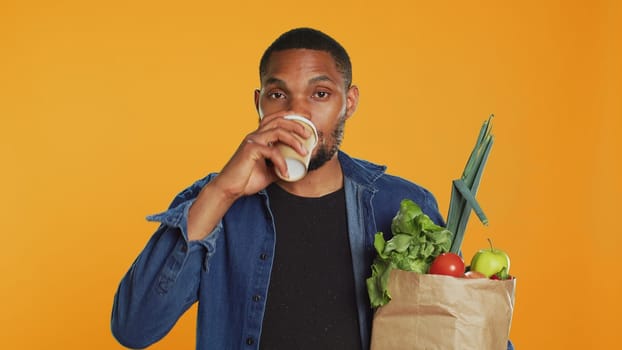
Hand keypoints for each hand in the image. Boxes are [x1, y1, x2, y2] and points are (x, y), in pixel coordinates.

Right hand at [186, 111, 311, 239]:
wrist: (229, 189)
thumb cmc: (246, 180)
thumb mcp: (269, 171)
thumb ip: (279, 165)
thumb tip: (295, 167)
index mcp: (259, 138)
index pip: (275, 120)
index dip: (291, 116)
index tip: (306, 120)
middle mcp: (255, 135)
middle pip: (279, 120)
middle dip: (296, 124)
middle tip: (309, 133)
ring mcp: (252, 141)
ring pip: (277, 131)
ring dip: (294, 140)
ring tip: (304, 151)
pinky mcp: (250, 149)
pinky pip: (272, 151)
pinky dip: (282, 162)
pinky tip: (285, 172)